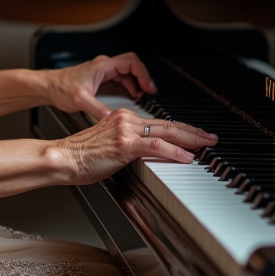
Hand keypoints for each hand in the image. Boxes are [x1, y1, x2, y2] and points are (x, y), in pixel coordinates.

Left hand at [45, 53, 157, 119]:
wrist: (48, 87)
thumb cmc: (60, 87)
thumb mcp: (79, 100)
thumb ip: (96, 109)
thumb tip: (111, 119)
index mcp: (102, 66)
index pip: (130, 62)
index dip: (142, 74)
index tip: (148, 87)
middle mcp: (104, 67)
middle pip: (132, 67)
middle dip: (143, 78)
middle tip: (151, 92)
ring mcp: (103, 73)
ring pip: (127, 74)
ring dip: (137, 84)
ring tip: (143, 97)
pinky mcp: (101, 81)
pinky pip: (120, 81)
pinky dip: (129, 88)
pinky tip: (132, 97)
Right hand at [55, 109, 216, 186]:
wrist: (64, 157)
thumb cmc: (81, 155)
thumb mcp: (108, 144)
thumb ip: (127, 144)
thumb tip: (145, 154)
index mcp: (123, 118)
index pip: (159, 123)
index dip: (180, 129)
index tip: (194, 135)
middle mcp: (126, 119)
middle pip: (168, 124)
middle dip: (193, 131)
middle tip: (210, 137)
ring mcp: (126, 130)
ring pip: (166, 132)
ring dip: (191, 139)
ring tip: (206, 145)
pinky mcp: (124, 144)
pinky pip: (156, 146)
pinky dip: (175, 151)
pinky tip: (187, 156)